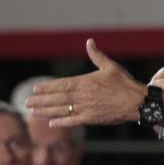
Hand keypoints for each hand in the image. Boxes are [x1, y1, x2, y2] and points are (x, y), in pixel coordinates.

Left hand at [26, 38, 145, 127]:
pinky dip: (61, 122)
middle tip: (27, 102)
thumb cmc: (124, 82)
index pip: (61, 85)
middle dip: (40, 100)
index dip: (47, 88)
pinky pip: (72, 121)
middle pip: (57, 98)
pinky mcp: (91, 119)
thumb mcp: (110, 66)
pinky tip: (51, 123)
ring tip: (33, 112)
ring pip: (61, 110)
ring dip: (45, 111)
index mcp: (85, 82)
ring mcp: (85, 108)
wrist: (136, 100)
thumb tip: (89, 41)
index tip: (35, 89)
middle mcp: (82, 96)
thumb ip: (96, 55)